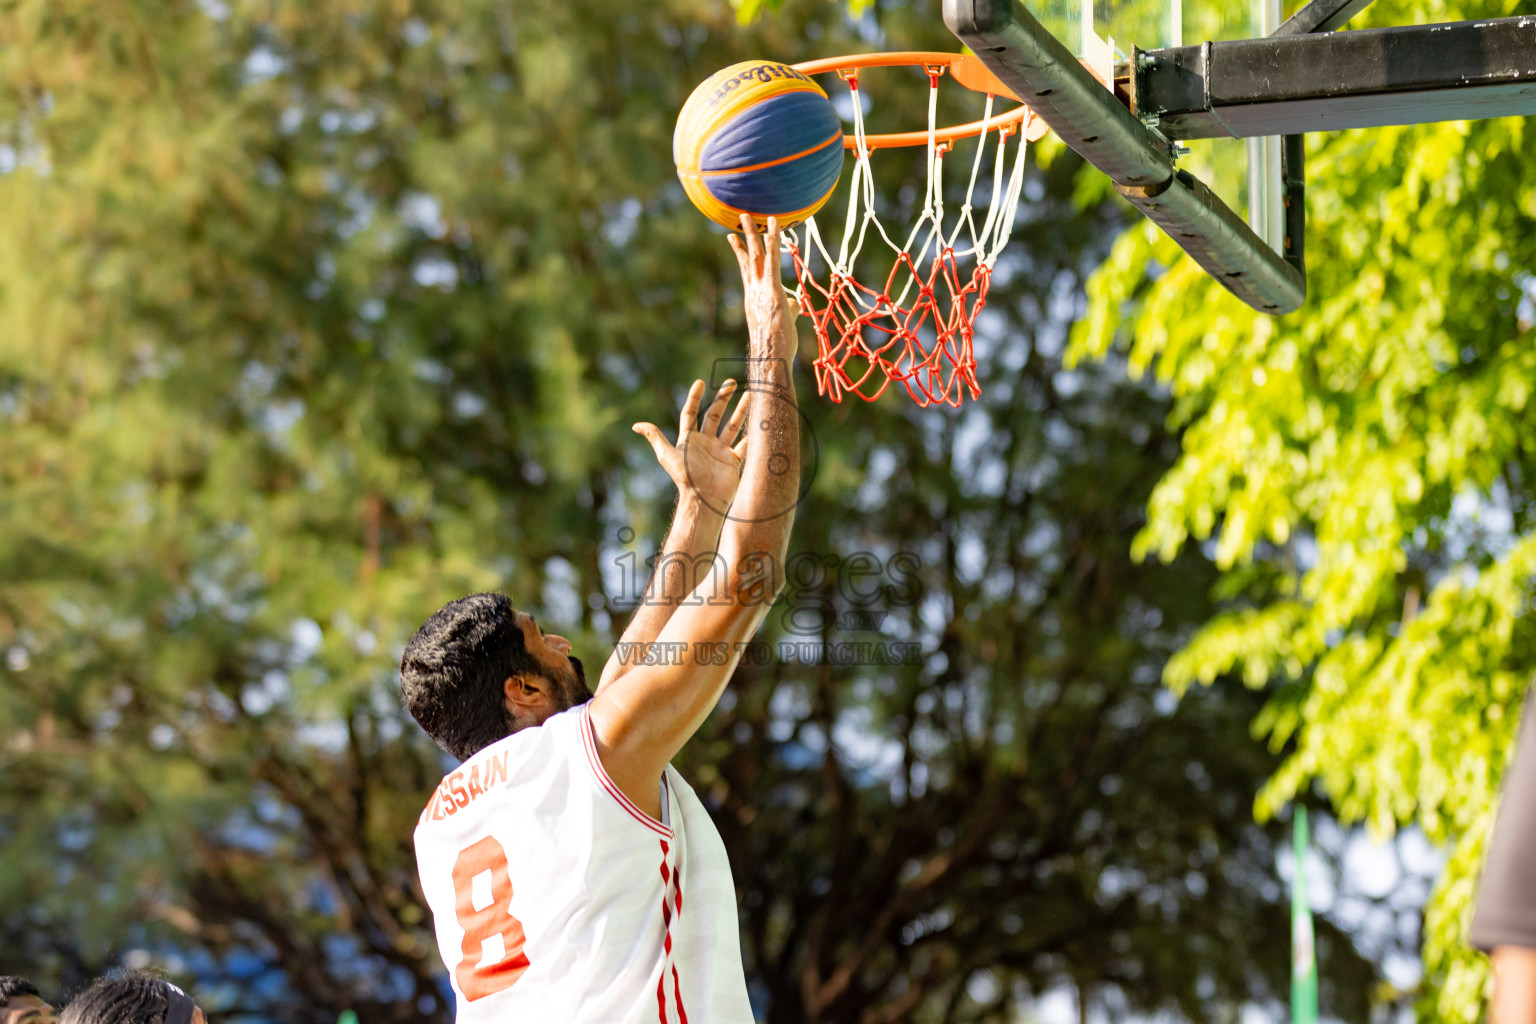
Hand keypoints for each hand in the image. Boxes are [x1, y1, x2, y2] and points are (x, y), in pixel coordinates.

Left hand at [632, 379, 749, 512]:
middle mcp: (705, 443)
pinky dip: (751, 435)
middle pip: (714, 415)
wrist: (703, 499)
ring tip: (751, 395)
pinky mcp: (733, 460)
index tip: (700, 382)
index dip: (694, 398)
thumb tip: (635, 426)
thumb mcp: (666, 455)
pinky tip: (759, 422)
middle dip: (723, 398)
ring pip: (732, 426)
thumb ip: (655, 437)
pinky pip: (743, 444)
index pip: (691, 414)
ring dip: (741, 411)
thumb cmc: (684, 478)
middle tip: (731, 382)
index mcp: (689, 440)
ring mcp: (720, 451)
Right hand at [729, 214, 798, 360]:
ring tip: (749, 214)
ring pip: (757, 256)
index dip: (741, 252)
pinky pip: (773, 262)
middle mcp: (754, 290)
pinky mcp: (773, 291)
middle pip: (749, 257)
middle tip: (741, 217)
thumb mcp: (784, 322)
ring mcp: (761, 290)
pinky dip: (774, 244)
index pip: (746, 269)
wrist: (770, 358)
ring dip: (754, 233)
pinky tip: (774, 228)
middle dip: (745, 236)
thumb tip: (796, 303)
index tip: (733, 237)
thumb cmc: (777, 346)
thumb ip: (789, 308)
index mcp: (754, 297)